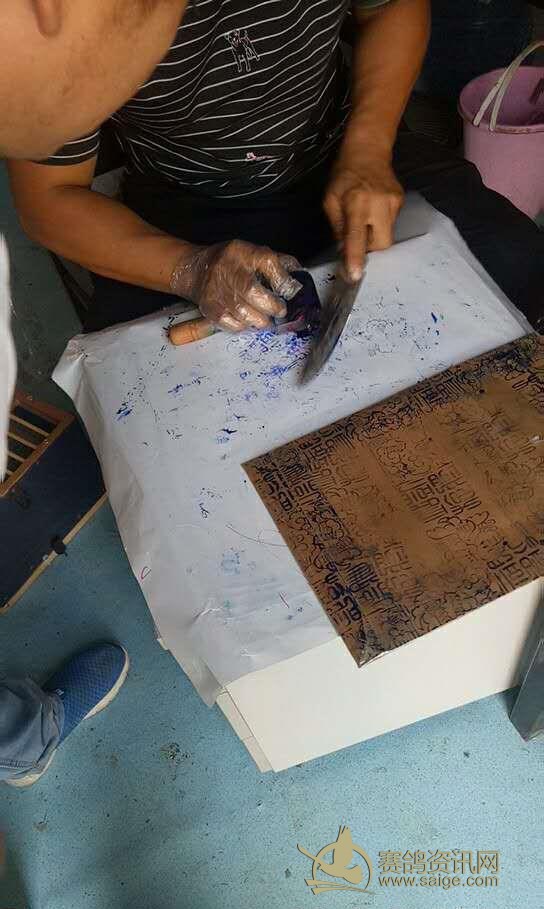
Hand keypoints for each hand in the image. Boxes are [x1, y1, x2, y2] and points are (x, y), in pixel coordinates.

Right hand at [170, 239, 301, 331]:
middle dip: (273, 306)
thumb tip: (301, 276)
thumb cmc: (232, 263)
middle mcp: (230, 271)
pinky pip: (234, 325)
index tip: (292, 291)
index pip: (268, 262)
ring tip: (265, 318)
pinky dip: (246, 326)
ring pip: (245, 314)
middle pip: (254, 293)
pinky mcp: (212, 310)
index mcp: (244, 253)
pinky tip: (248, 320)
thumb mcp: (254, 252)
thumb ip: (279, 262)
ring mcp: (218, 292)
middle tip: (279, 311)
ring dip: (261, 320)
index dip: (284, 280)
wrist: (197, 270)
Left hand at [324, 152, 403, 281]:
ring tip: (365, 217)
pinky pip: (391, 223)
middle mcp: (379, 204)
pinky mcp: (401, 201)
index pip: (357, 237)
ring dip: (374, 234)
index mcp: (356, 203)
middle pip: (381, 244)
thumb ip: (337, 228)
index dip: (356, 258)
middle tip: (358, 236)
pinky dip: (380, 223)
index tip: (355, 275)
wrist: (368, 150)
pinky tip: (373, 209)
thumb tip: (344, 251)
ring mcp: (394, 203)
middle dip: (370, 248)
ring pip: (387, 236)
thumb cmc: (344, 176)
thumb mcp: (330, 200)